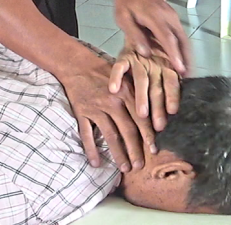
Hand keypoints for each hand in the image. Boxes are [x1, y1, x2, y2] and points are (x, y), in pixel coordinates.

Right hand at [60, 57, 156, 171]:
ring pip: (110, 135)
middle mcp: (112, 102)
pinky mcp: (82, 112)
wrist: (77, 63)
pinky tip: (96, 163)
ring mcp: (96, 108)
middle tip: (140, 166)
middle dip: (135, 150)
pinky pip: (87, 134)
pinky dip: (91, 149)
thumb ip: (138, 94)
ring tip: (125, 168)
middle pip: (127, 130)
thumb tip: (153, 114)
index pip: (140, 118)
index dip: (148, 135)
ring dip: (118, 154)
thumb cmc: (104, 71)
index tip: (154, 150)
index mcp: (126, 93)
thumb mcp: (125, 77)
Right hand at [109, 47, 179, 130]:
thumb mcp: (169, 64)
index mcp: (168, 67)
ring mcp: (139, 60)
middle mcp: (155, 64)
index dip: (173, 97)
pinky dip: (116, 77)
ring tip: (142, 115)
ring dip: (142, 97)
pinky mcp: (124, 55)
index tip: (173, 112)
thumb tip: (185, 103)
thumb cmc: (159, 51)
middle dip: (158, 107)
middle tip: (159, 126)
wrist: (141, 26)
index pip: (172, 84)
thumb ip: (175, 82)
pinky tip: (114, 90)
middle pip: (157, 87)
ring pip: (141, 80)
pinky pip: (119, 67)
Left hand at [113, 0, 190, 75]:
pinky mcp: (173, 18)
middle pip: (181, 39)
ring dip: (187, 54)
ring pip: (184, 38)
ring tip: (187, 72)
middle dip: (186, 58)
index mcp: (155, 16)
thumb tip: (145, 54)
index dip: (174, 54)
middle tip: (188, 76)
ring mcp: (173, 16)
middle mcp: (168, 16)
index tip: (180, 69)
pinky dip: (183, 48)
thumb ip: (134, 35)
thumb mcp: (123, 18)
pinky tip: (182, 59)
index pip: (167, 38)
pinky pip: (181, 35)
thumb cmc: (126, 2)